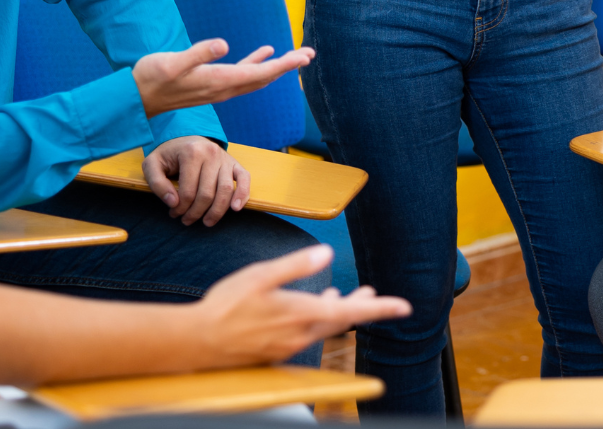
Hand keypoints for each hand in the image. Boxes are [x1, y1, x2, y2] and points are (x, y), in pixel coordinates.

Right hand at [132, 40, 312, 118]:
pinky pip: (242, 75)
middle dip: (287, 66)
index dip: (283, 65)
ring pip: (256, 78)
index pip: (258, 73)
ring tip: (297, 56)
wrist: (138, 98)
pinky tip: (265, 52)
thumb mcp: (171, 62)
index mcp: (218, 81)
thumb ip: (197, 53)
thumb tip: (223, 44)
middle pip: (263, 78)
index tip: (303, 56)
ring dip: (277, 67)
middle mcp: (223, 88)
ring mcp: (218, 88)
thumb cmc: (151, 78)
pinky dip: (257, 64)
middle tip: (310, 54)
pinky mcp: (212, 84)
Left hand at [145, 137, 250, 226]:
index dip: (180, 208)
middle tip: (186, 220)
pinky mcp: (234, 163)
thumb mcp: (152, 164)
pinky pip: (244, 179)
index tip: (173, 213)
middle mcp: (211, 153)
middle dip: (196, 213)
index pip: (188, 191)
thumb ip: (157, 184)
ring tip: (207, 222)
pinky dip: (242, 195)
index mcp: (191, 153)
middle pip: (207, 194)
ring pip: (226, 190)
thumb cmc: (168, 154)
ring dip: (217, 212)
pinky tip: (235, 208)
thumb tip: (173, 203)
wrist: (185, 136)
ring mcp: (225, 158)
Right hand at [195, 245, 410, 366]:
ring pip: (325, 326)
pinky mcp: (277, 350)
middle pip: (343, 320)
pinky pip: (308, 332)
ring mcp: (289, 345)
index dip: (380, 308)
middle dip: (363, 306)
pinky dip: (319, 317)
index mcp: (301, 314)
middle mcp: (301, 334)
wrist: (198, 342)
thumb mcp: (261, 276)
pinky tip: (316, 306)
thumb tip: (326, 253)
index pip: (351, 312)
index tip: (404, 307)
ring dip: (340, 309)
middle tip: (379, 295)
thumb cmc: (226, 306)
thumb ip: (296, 265)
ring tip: (353, 295)